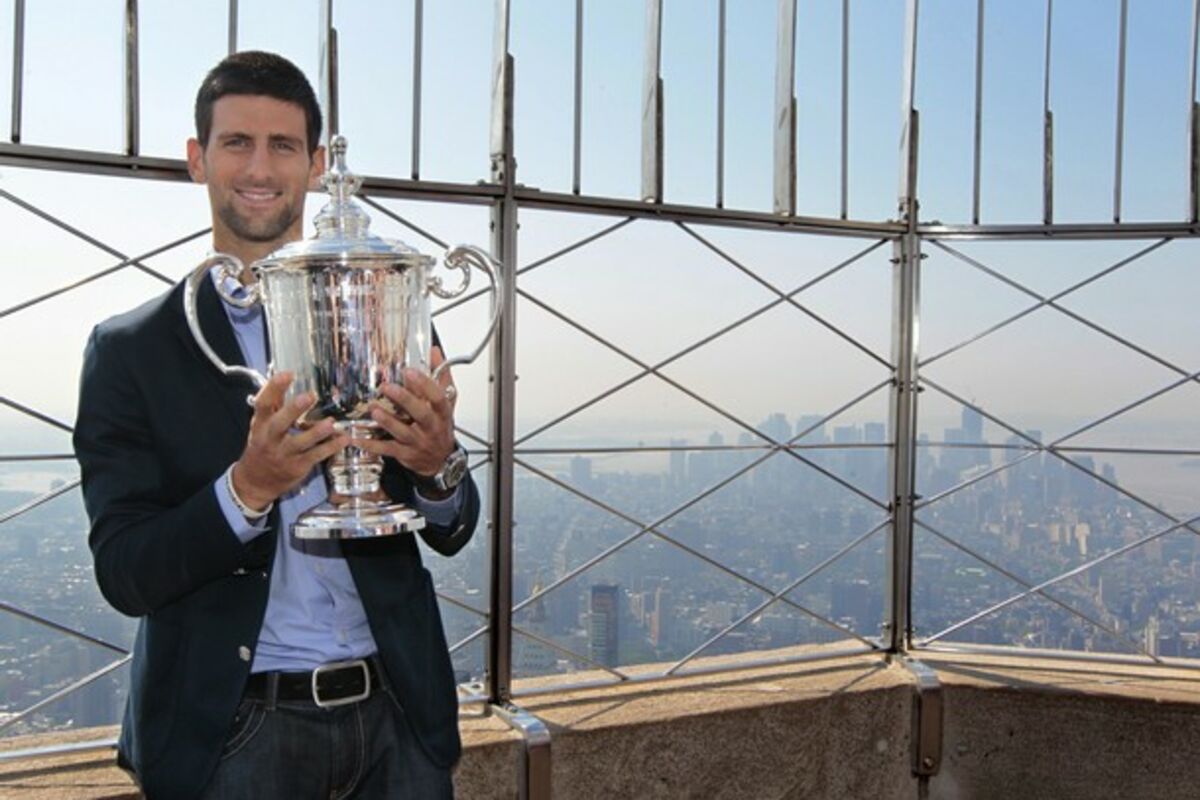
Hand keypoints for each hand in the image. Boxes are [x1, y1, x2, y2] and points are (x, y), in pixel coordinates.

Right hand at [232, 372, 350, 509]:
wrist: (256, 482)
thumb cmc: (263, 446)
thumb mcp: (262, 425)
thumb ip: (275, 404)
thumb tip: (285, 376)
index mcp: (261, 425)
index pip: (263, 404)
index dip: (273, 389)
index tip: (287, 374)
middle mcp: (270, 439)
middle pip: (279, 423)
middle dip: (293, 410)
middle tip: (310, 396)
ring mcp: (283, 454)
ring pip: (299, 443)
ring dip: (316, 433)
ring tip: (330, 422)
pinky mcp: (297, 466)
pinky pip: (315, 456)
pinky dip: (330, 447)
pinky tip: (343, 439)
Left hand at [356, 347, 456, 477]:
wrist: (441, 459)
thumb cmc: (440, 427)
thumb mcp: (447, 402)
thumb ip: (440, 376)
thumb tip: (434, 351)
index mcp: (442, 413)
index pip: (437, 397)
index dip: (425, 384)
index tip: (410, 371)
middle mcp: (431, 428)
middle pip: (421, 414)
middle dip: (405, 400)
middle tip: (387, 387)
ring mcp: (418, 442)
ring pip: (402, 432)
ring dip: (387, 421)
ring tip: (374, 410)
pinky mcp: (405, 454)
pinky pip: (387, 449)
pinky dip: (371, 445)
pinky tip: (357, 438)